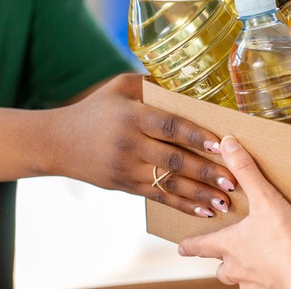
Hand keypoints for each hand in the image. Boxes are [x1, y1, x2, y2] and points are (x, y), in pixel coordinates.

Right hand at [49, 74, 236, 217]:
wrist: (57, 142)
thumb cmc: (96, 108)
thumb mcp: (119, 87)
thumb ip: (150, 83)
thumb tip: (187, 79)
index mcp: (132, 116)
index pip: (169, 126)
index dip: (196, 136)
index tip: (220, 144)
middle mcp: (130, 144)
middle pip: (173, 160)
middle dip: (205, 172)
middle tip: (234, 180)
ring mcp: (127, 168)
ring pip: (169, 184)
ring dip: (200, 194)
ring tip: (226, 201)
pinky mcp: (125, 186)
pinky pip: (159, 197)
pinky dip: (183, 205)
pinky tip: (205, 210)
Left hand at [178, 136, 290, 288]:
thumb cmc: (283, 240)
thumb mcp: (264, 198)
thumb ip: (246, 171)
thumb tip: (227, 144)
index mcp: (228, 244)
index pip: (200, 246)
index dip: (190, 245)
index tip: (181, 246)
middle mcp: (235, 267)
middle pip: (220, 267)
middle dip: (222, 259)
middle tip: (228, 252)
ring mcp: (252, 282)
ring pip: (240, 278)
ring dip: (245, 269)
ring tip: (257, 258)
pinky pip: (261, 285)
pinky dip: (265, 278)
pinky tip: (276, 270)